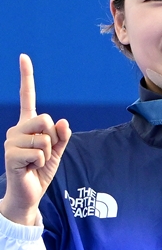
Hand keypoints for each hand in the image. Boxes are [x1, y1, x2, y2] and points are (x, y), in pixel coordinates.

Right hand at [0, 55, 70, 226]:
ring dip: (47, 153)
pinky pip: (40, 152)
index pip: (27, 97)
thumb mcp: (57, 151)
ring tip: (36, 162)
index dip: (25, 77)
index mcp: (28, 125)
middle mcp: (16, 129)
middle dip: (51, 138)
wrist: (29, 193)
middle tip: (43, 153)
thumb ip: (61, 136)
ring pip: (43, 138)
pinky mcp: (11, 155)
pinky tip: (31, 167)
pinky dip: (42, 162)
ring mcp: (11, 141)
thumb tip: (62, 122)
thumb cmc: (41, 170)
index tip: (23, 56)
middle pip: (44, 119)